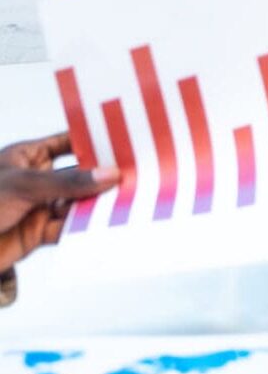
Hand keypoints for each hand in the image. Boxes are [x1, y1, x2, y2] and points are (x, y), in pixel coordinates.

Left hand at [0, 133, 118, 272]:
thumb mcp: (23, 185)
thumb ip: (67, 182)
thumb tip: (108, 174)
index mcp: (27, 157)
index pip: (67, 142)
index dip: (93, 141)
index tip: (125, 140)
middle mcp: (36, 180)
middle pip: (79, 175)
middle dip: (104, 177)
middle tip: (138, 175)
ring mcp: (38, 206)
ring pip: (77, 203)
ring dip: (98, 205)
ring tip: (130, 202)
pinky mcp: (37, 233)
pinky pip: (68, 229)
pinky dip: (85, 230)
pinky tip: (105, 227)